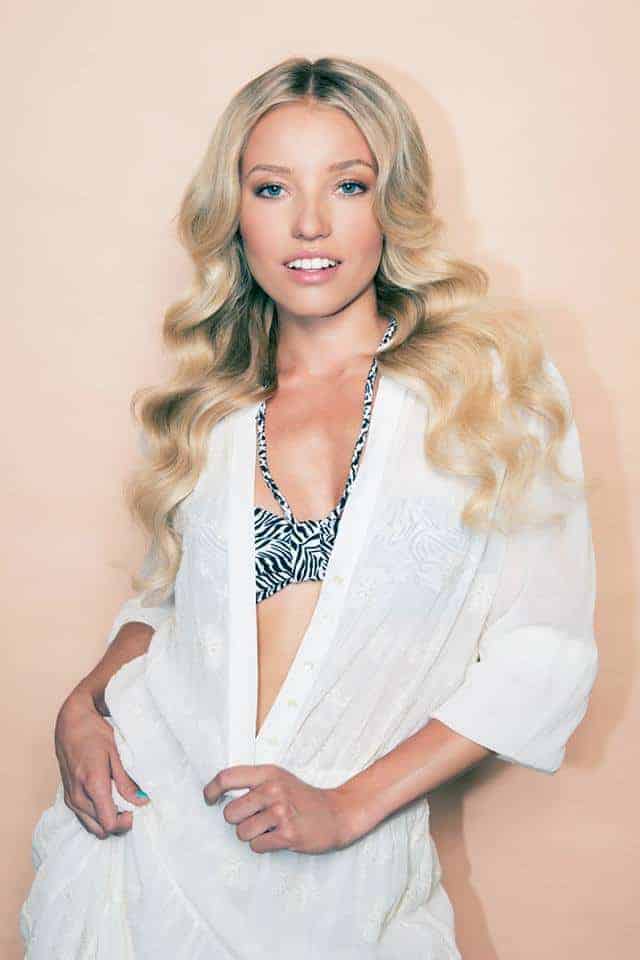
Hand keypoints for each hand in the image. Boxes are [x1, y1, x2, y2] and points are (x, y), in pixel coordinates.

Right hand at [54, 687, 149, 839]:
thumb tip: (142, 801)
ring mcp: (71, 798)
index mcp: (92, 784)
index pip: (109, 822)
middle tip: (133, 807)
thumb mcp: (116, 753)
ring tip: (122, 803)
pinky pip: (84, 817)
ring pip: (92, 827)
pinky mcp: (68, 797)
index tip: (137, 809)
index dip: (126, 821)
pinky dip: (98, 815)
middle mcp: (78, 796)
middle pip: (102, 829)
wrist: (70, 723)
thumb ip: (126, 781)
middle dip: (120, 823)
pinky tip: (109, 800)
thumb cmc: (94, 732)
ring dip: (108, 821)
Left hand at [203, 764, 356, 853]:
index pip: (227, 777)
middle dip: (238, 821)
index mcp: (268, 773)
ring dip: (252, 835)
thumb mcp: (279, 779)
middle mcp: (273, 790)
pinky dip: (264, 845)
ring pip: (242, 833)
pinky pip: (257, 846)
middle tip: (256, 819)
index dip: (211, 789)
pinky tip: (279, 837)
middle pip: (230, 813)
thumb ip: (254, 783)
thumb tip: (220, 795)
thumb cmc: (303, 798)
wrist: (337, 813)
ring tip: (270, 828)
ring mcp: (281, 812)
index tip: (208, 799)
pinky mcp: (288, 834)